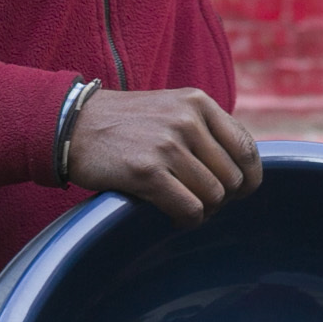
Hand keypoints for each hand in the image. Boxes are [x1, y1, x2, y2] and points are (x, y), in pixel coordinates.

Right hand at [64, 87, 261, 225]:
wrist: (73, 125)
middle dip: (220, 198)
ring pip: (213, 197)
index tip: (238, 192)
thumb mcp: (171, 109)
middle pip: (231, 178)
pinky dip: (185, 220)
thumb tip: (241, 169)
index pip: (246, 147)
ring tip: (180, 206)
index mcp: (197, 101)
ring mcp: (167, 145)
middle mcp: (187, 120)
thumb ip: (205, 129)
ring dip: (201, 210)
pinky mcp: (148, 172)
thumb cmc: (125, 124)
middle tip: (197, 200)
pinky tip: (169, 215)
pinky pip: (189, 209)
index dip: (249, 178)